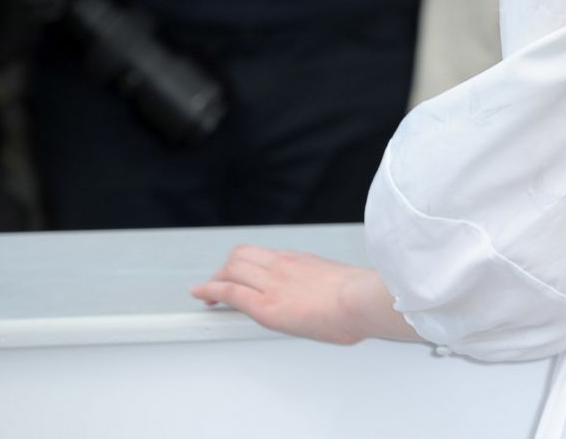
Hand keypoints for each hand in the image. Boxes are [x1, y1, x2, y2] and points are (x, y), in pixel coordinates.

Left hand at [192, 245, 371, 345]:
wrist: (362, 301)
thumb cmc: (363, 299)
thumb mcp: (345, 286)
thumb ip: (333, 293)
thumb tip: (340, 310)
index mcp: (302, 261)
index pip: (264, 255)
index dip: (247, 263)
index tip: (243, 273)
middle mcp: (283, 266)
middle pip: (241, 255)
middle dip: (226, 268)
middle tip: (220, 282)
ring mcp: (272, 284)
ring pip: (231, 269)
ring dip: (216, 279)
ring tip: (208, 292)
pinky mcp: (265, 306)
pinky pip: (230, 291)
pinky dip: (210, 291)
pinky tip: (202, 295)